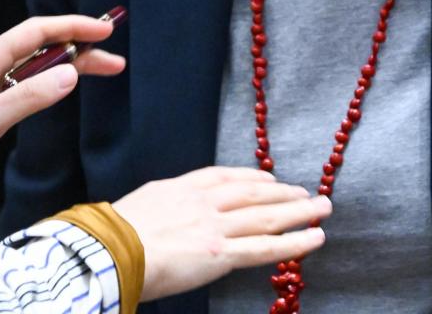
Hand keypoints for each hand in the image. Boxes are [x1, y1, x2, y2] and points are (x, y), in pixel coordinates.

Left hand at [0, 14, 124, 176]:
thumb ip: (30, 97)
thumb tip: (72, 73)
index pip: (37, 32)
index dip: (72, 27)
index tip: (104, 31)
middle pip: (40, 47)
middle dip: (80, 50)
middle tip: (117, 63)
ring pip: (34, 65)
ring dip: (68, 66)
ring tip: (103, 72)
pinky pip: (23, 81)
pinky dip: (49, 80)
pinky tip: (62, 85)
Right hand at [111, 167, 330, 300]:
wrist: (109, 251)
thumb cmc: (111, 237)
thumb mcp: (139, 206)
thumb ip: (161, 208)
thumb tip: (168, 218)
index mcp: (178, 189)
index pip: (222, 177)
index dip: (250, 178)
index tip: (268, 179)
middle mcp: (201, 203)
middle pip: (251, 194)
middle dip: (282, 192)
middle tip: (308, 192)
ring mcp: (213, 227)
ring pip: (265, 217)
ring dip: (297, 211)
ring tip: (322, 208)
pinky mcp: (221, 253)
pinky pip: (265, 248)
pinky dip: (294, 242)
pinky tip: (314, 238)